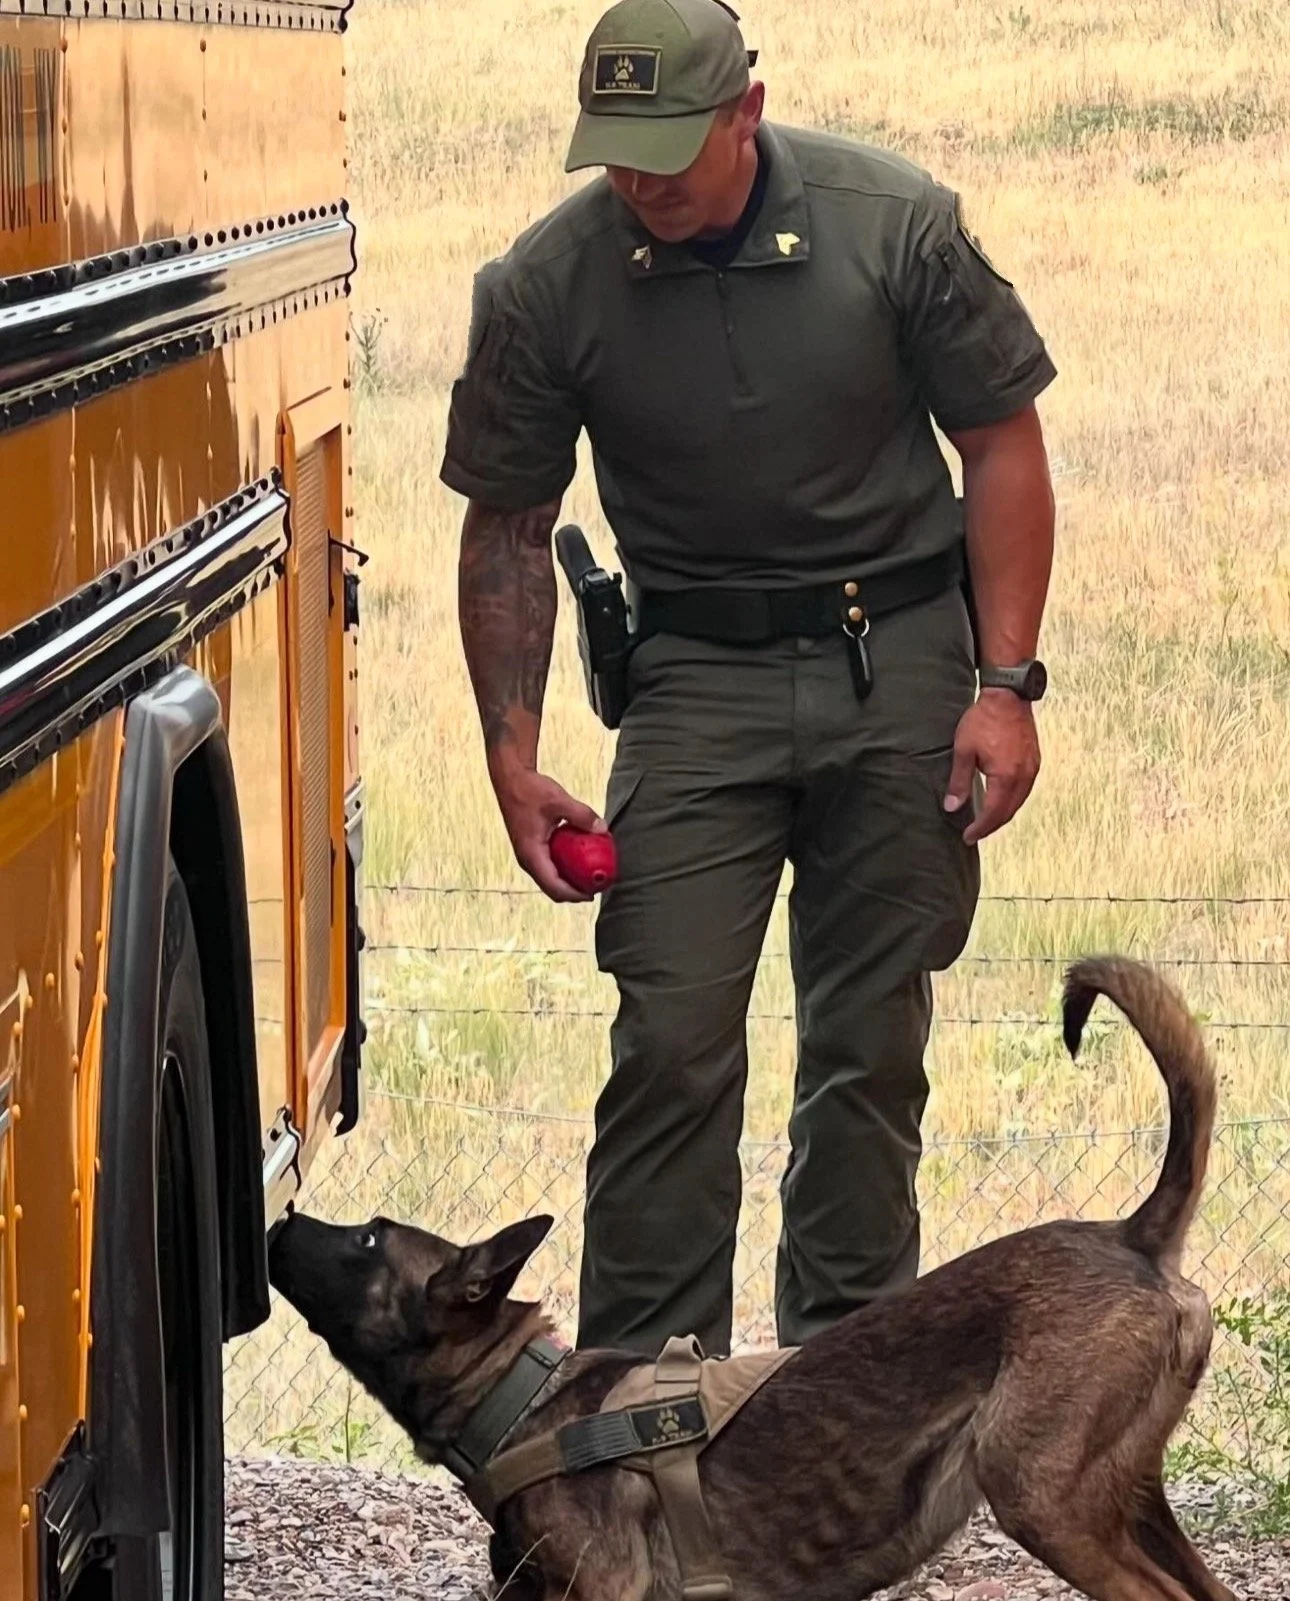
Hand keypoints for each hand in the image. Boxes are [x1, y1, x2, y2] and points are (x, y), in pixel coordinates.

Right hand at [491, 762, 606, 903]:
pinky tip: (582, 859)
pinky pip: (550, 865)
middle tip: (597, 887)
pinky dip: (565, 867)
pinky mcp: (532, 847)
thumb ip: (581, 815)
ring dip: (570, 881)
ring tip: (592, 877)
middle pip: (552, 888)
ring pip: (551, 878)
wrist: (511, 778)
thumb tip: (603, 828)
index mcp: (531, 854)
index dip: (574, 895)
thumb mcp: (559, 801)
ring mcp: (529, 854)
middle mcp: (528, 860)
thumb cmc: (531, 789)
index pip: (554, 887)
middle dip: (575, 892)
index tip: (594, 894)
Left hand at [943, 690, 1039, 845]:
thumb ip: (959, 781)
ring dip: (1002, 814)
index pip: (994, 813)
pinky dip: (1011, 800)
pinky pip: (1024, 789)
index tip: (967, 836)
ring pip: (1019, 802)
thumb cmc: (984, 720)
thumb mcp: (964, 751)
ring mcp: (1032, 768)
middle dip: (991, 826)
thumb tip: (952, 807)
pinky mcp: (1034, 761)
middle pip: (1009, 811)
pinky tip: (1000, 800)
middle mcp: (1024, 776)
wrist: (1008, 696)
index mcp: (1006, 776)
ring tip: (985, 821)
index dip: (980, 828)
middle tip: (974, 833)